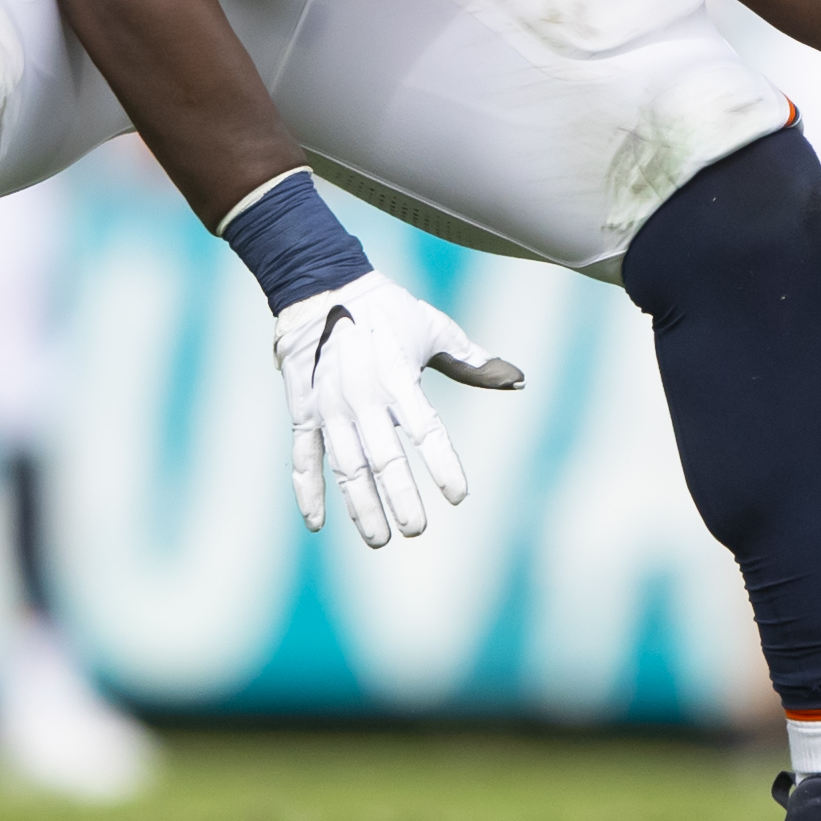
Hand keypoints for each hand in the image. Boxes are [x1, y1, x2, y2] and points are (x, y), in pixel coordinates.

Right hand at [270, 270, 523, 547]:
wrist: (319, 283)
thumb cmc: (386, 308)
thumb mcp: (434, 328)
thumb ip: (472, 361)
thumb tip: (518, 379)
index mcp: (397, 375)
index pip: (426, 429)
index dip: (443, 464)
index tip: (459, 496)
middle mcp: (361, 395)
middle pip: (383, 458)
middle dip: (400, 498)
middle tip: (417, 529)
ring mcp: (328, 405)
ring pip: (345, 466)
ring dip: (361, 505)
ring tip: (380, 538)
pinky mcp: (304, 409)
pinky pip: (303, 456)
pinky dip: (307, 490)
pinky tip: (317, 523)